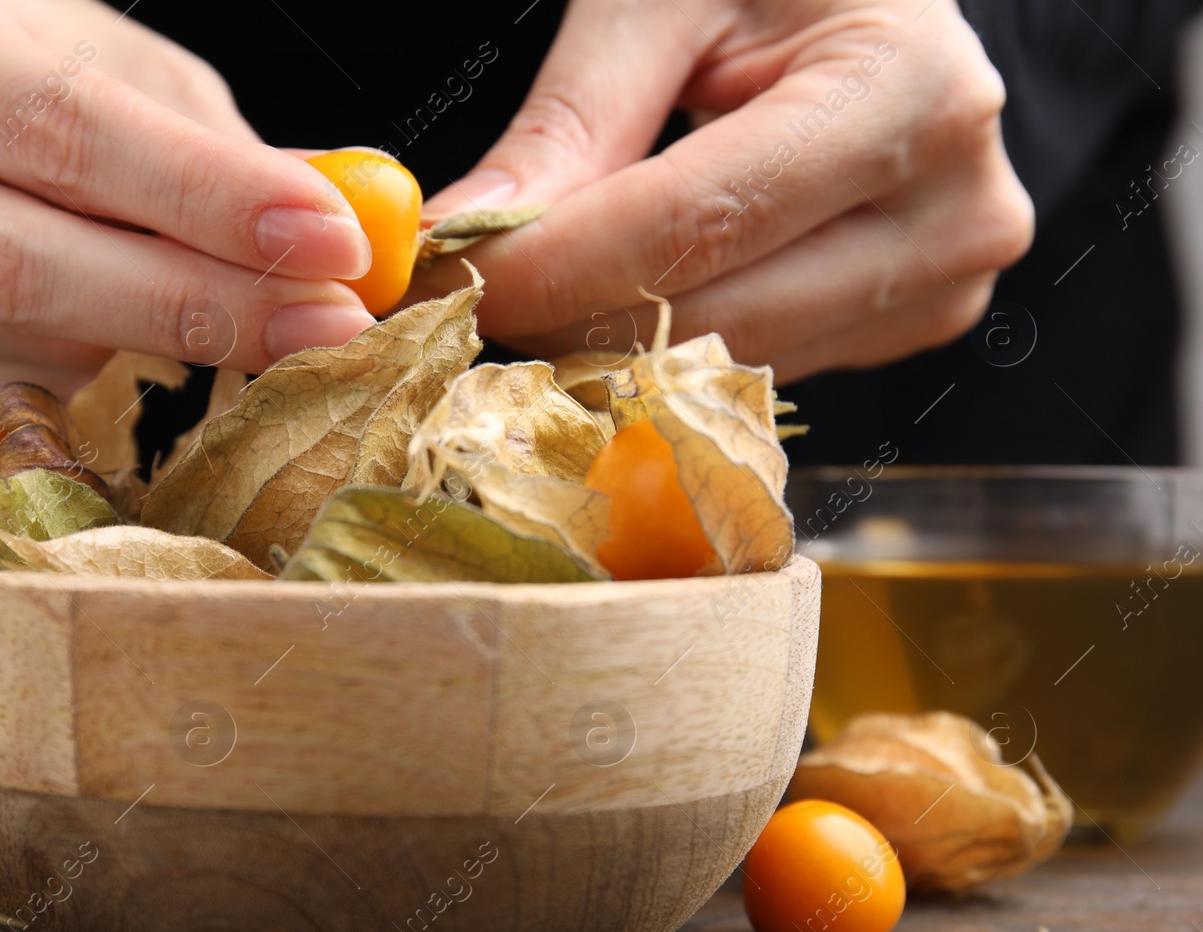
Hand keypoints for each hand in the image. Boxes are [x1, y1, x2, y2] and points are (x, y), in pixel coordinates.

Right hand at [0, 0, 375, 412]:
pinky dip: (101, 383)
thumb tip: (335, 230)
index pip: (66, 128)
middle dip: (199, 305)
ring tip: (247, 329)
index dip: (207, 194)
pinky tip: (139, 352)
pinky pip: (9, 397)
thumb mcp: (116, 66)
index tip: (327, 239)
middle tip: (322, 326)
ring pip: (26, 346)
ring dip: (160, 351)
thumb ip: (210, 145)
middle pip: (27, 263)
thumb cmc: (24, 73)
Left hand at [417, 0, 1032, 382]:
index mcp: (908, 90)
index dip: (558, 266)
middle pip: (713, 316)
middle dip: (566, 314)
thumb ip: (570, 120)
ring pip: (727, 365)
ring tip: (544, 278)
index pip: (699, 224)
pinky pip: (757, 369)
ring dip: (609, 340)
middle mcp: (952, 207)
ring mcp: (942, 281)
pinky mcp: (912, 323)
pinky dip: (671, 345)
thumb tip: (468, 234)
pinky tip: (626, 291)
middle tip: (470, 287)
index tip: (452, 277)